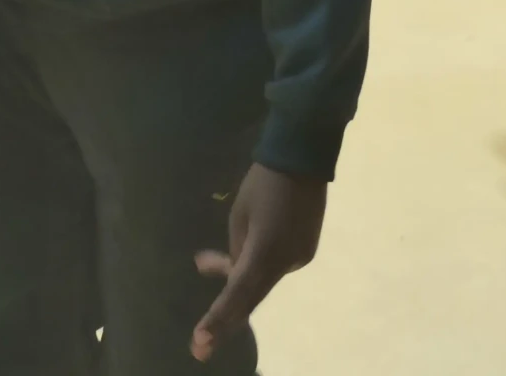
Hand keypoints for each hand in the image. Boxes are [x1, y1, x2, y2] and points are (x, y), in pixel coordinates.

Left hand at [192, 164, 326, 362]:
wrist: (302, 159)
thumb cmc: (262, 182)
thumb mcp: (239, 215)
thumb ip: (237, 248)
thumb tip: (236, 270)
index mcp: (265, 252)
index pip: (238, 293)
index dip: (218, 318)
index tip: (201, 342)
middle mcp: (285, 262)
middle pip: (251, 297)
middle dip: (225, 320)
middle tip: (199, 345)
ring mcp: (299, 258)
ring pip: (262, 279)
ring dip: (237, 275)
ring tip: (204, 260)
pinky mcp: (306, 251)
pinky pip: (275, 266)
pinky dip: (257, 264)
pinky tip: (247, 244)